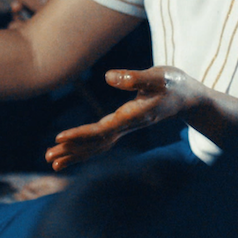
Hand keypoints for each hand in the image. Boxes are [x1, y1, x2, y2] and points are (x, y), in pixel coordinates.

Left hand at [44, 66, 198, 170]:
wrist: (189, 98)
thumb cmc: (174, 84)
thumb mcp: (159, 76)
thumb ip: (135, 77)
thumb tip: (108, 76)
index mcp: (133, 116)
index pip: (103, 129)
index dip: (82, 134)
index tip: (61, 137)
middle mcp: (128, 127)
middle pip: (96, 142)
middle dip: (72, 149)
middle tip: (48, 157)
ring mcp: (126, 129)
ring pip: (97, 145)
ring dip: (75, 153)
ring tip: (51, 161)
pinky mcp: (124, 126)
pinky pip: (101, 141)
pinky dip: (84, 148)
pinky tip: (69, 153)